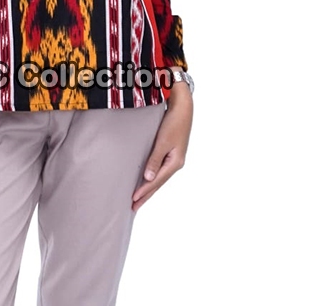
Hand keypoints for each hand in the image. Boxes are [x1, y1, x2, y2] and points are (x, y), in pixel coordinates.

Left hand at [132, 84, 192, 211]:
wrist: (182, 108)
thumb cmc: (173, 122)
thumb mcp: (163, 141)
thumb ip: (155, 160)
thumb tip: (148, 178)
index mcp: (175, 163)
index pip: (156, 181)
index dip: (144, 191)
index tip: (133, 200)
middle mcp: (175, 163)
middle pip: (158, 183)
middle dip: (146, 195)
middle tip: (133, 207)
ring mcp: (174, 159)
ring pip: (159, 178)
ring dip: (148, 188)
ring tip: (138, 198)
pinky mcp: (170, 153)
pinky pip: (159, 170)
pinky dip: (152, 177)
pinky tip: (146, 180)